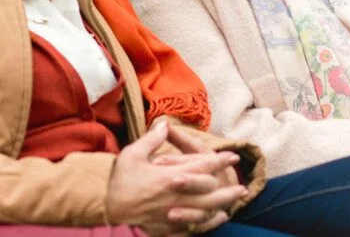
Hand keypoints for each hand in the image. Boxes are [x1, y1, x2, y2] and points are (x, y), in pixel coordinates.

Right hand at [106, 121, 245, 235]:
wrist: (106, 205)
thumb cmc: (120, 178)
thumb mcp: (134, 152)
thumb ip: (152, 139)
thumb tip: (165, 124)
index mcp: (168, 176)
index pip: (200, 167)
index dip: (218, 162)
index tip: (233, 156)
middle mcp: (174, 195)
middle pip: (207, 192)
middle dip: (226, 188)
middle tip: (243, 186)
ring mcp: (172, 212)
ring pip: (203, 210)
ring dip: (221, 205)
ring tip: (235, 202)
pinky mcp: (167, 224)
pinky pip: (193, 225)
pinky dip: (208, 221)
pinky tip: (216, 218)